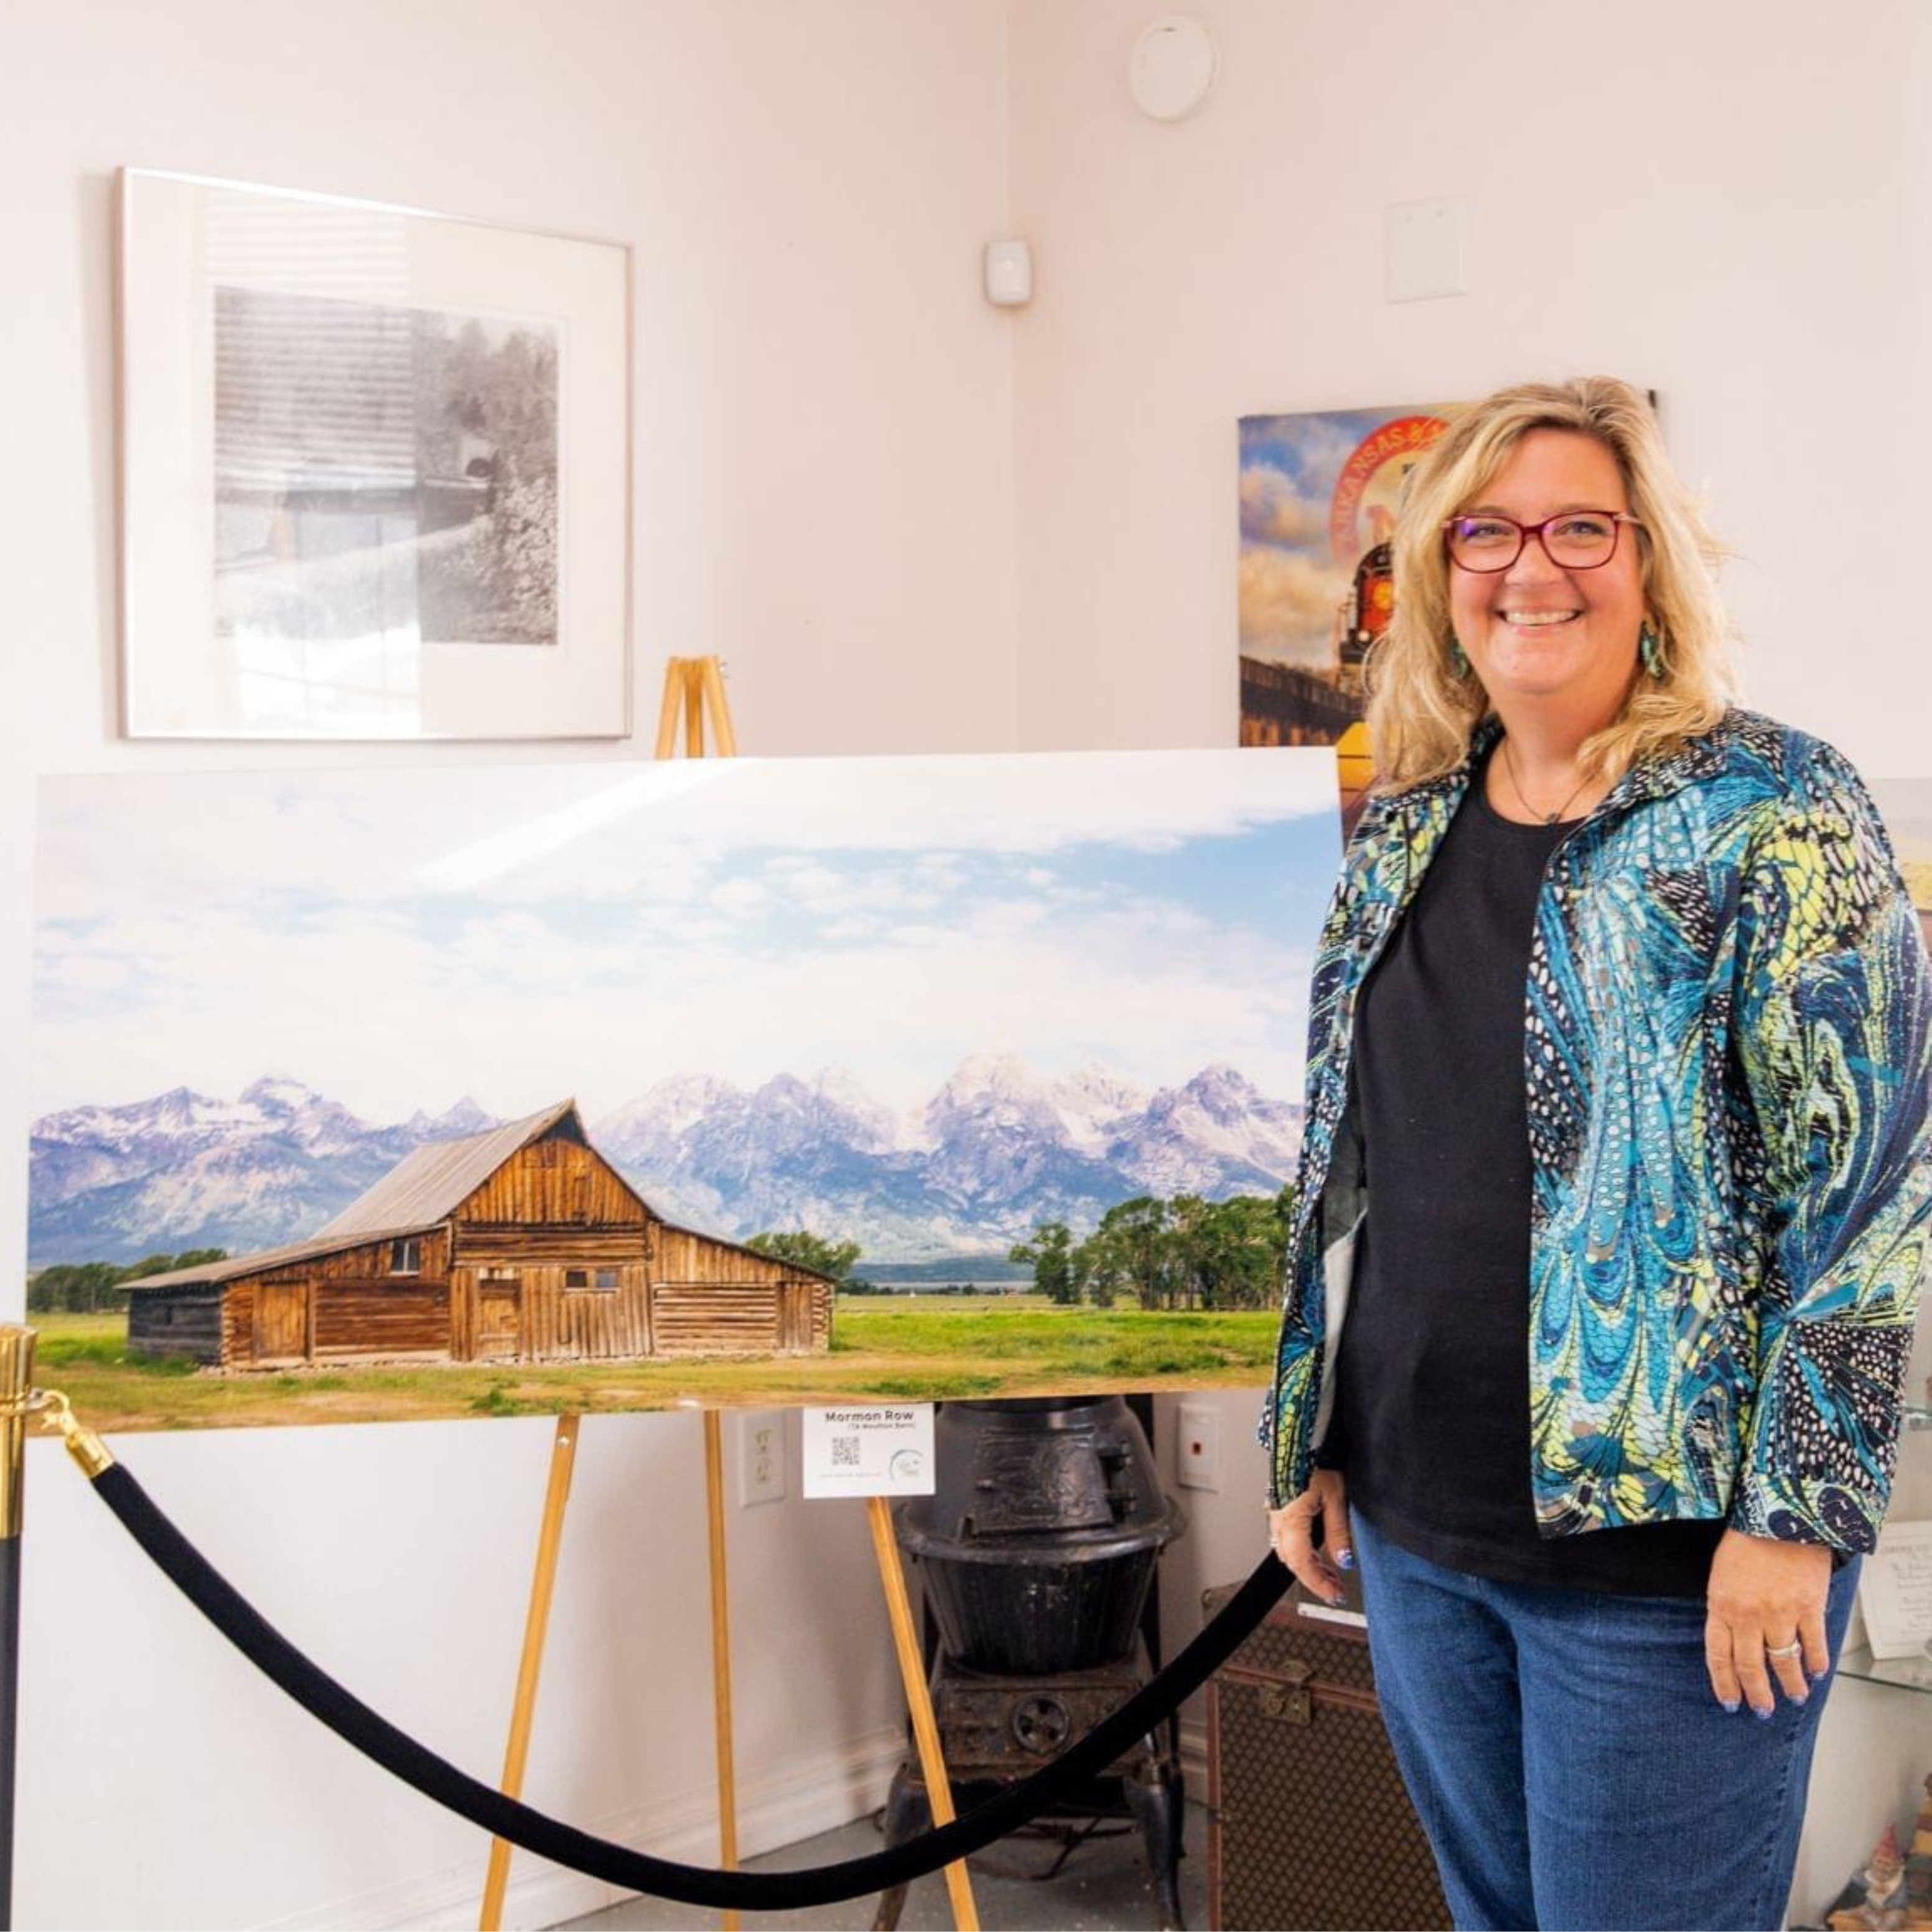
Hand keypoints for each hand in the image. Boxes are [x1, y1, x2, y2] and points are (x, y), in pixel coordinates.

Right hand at [1267, 1469, 1351, 1604]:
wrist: (1300, 1438)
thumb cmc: (1317, 1460)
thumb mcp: (1336, 1498)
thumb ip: (1338, 1533)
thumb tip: (1344, 1561)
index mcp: (1291, 1519)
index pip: (1302, 1564)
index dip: (1318, 1584)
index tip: (1335, 1595)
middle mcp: (1279, 1519)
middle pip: (1292, 1561)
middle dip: (1314, 1579)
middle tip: (1336, 1588)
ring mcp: (1276, 1513)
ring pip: (1287, 1552)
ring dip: (1308, 1566)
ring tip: (1330, 1572)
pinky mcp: (1279, 1507)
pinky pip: (1286, 1538)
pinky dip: (1301, 1551)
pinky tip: (1317, 1551)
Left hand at [1703, 1528, 1832, 1715]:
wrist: (1779, 1514)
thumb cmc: (1746, 1541)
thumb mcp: (1721, 1573)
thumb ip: (1726, 1606)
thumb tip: (1734, 1639)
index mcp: (1721, 1605)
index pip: (1718, 1656)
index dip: (1725, 1683)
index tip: (1730, 1702)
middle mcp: (1748, 1615)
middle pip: (1751, 1666)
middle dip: (1757, 1694)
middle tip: (1762, 1710)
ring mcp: (1780, 1613)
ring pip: (1785, 1662)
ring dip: (1791, 1685)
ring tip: (1794, 1697)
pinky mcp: (1808, 1607)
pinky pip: (1813, 1645)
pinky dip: (1816, 1663)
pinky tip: (1817, 1673)